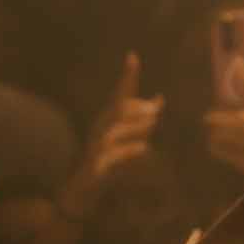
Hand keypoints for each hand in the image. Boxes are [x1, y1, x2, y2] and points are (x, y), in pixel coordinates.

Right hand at [58, 53, 163, 221]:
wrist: (83, 186)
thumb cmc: (107, 158)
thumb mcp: (126, 136)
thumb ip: (142, 119)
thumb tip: (160, 99)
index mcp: (108, 120)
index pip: (119, 95)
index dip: (127, 77)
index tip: (133, 57)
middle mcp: (100, 128)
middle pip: (118, 110)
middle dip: (137, 107)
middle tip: (156, 109)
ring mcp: (96, 146)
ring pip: (115, 131)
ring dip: (135, 127)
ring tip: (152, 123)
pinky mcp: (96, 165)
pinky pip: (112, 156)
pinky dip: (128, 151)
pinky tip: (144, 148)